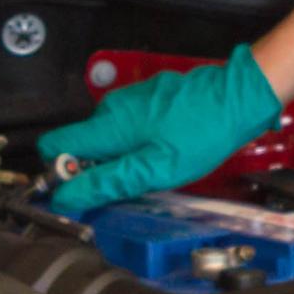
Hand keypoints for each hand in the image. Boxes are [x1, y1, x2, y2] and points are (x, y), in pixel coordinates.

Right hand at [40, 46, 284, 213]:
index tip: (80, 191)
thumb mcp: (155, 169)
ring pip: (107, 138)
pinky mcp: (148, 99)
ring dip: (120, 159)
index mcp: (107, 126)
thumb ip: (108, 182)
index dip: (59, 173)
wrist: (239, 96)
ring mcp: (130, 101)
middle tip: (131, 186)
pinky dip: (136, 144)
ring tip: (153, 169)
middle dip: (96, 171)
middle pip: (81, 145)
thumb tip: (67, 197)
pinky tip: (164, 151)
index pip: (54, 146)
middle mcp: (111, 108)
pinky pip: (127, 127)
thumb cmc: (202, 132)